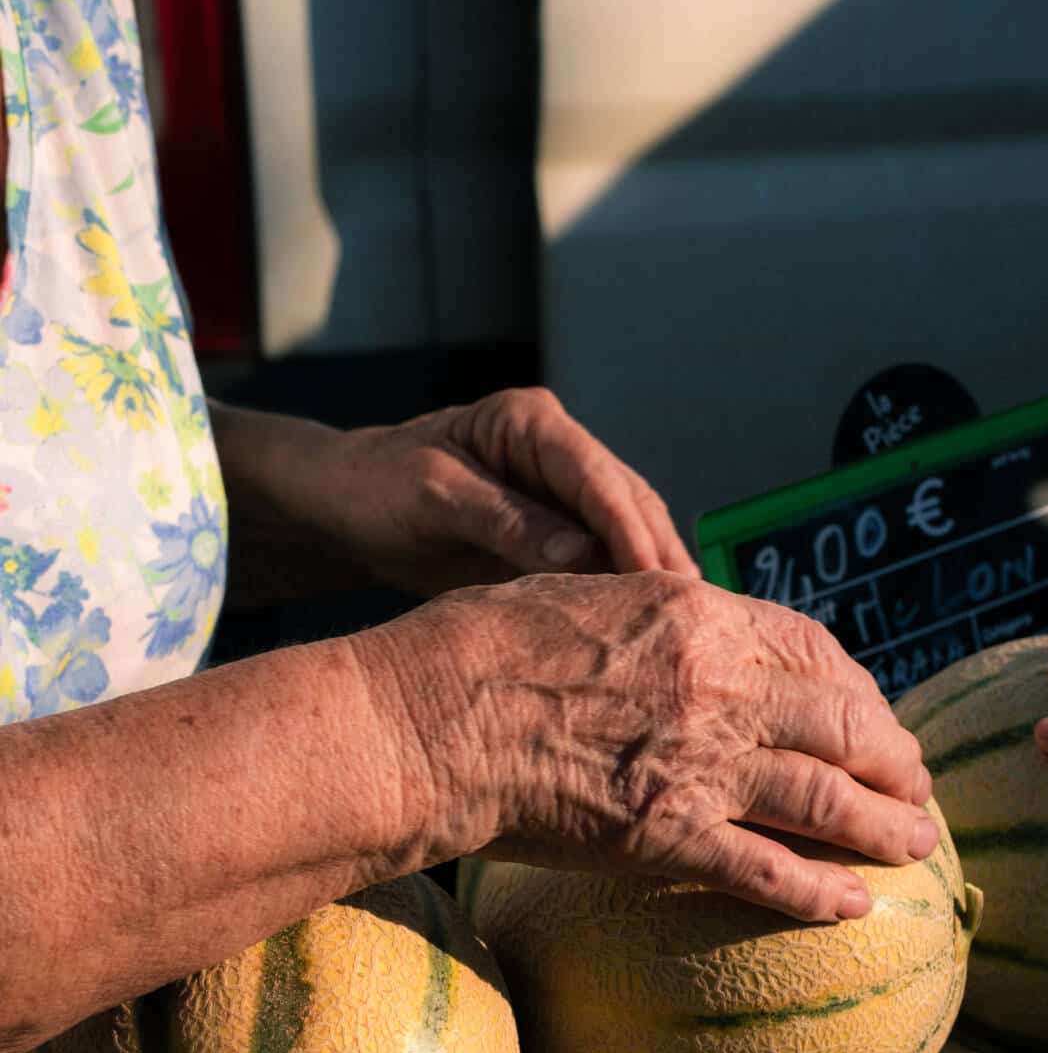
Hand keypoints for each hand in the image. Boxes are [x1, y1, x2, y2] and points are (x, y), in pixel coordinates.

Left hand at [313, 388, 698, 595]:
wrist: (344, 507)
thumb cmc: (376, 487)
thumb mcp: (434, 498)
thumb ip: (506, 521)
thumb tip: (581, 553)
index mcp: (532, 422)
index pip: (598, 478)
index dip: (632, 530)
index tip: (659, 581)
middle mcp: (559, 451)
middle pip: (629, 504)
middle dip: (661, 556)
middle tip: (698, 615)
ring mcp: (561, 493)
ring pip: (627, 534)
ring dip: (654, 577)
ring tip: (689, 629)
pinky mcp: (555, 533)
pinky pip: (601, 561)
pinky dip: (624, 593)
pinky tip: (650, 629)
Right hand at [365, 571, 935, 922]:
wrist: (431, 722)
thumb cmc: (480, 649)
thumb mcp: (581, 594)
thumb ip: (651, 613)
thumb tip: (678, 630)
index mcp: (699, 614)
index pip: (814, 648)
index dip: (858, 687)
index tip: (873, 712)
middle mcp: (720, 686)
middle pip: (841, 724)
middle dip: (893, 758)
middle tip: (915, 783)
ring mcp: (701, 765)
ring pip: (826, 799)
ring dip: (883, 826)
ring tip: (916, 844)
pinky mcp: (670, 839)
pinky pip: (769, 872)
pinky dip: (819, 893)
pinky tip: (855, 908)